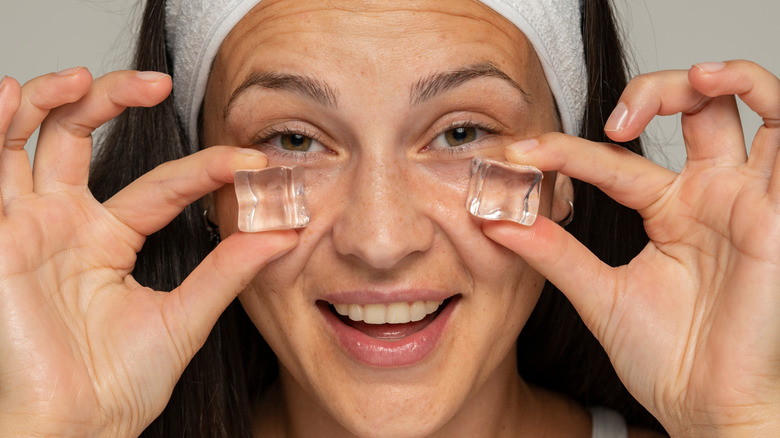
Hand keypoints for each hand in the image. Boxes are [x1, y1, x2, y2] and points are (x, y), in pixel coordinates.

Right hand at [0, 69, 297, 436]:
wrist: (77, 430)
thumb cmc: (118, 385)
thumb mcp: (185, 316)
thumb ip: (228, 271)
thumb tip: (285, 231)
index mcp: (109, 240)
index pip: (161, 184)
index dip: (207, 169)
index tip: (254, 165)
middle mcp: (65, 224)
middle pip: (78, 137)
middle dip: (111, 97)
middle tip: (156, 83)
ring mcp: (27, 227)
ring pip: (26, 139)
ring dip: (47, 98)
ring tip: (83, 77)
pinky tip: (14, 98)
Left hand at [484, 60, 779, 435]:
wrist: (709, 410)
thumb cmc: (667, 360)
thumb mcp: (598, 294)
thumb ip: (552, 253)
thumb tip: (496, 219)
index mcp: (670, 211)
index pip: (614, 161)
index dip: (567, 153)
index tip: (520, 157)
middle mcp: (710, 196)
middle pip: (694, 108)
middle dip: (653, 92)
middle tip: (613, 119)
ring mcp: (746, 200)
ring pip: (748, 104)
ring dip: (715, 78)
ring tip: (676, 84)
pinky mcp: (778, 213)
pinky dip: (762, 96)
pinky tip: (721, 87)